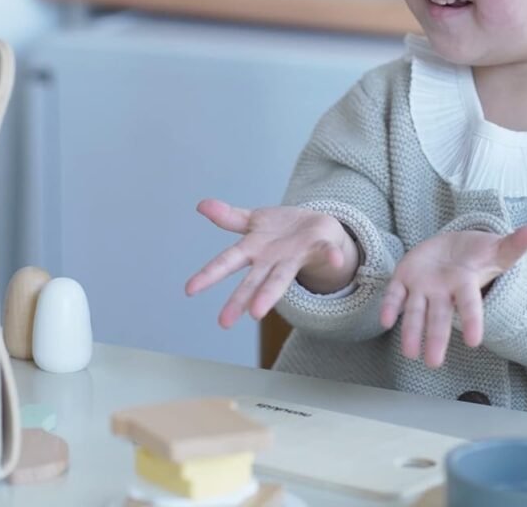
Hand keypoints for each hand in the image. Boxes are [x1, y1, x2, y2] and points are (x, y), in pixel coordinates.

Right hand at [185, 199, 358, 327]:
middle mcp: (273, 260)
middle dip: (240, 298)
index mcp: (254, 250)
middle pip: (254, 280)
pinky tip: (336, 260)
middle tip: (224, 321)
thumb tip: (202, 205)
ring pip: (283, 275)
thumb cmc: (282, 232)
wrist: (316, 230)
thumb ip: (229, 217)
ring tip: (259, 312)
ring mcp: (296, 257)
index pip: (227, 262)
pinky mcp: (321, 248)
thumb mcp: (254, 221)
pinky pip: (328, 252)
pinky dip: (332, 256)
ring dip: (272, 292)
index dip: (208, 274)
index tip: (189, 289)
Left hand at [380, 225, 526, 367]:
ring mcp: (422, 287)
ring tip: (409, 353)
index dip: (471, 321)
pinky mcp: (404, 278)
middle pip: (439, 317)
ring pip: (415, 311)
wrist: (455, 248)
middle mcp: (443, 292)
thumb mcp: (497, 248)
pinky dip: (389, 306)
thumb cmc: (479, 253)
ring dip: (411, 331)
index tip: (473, 342)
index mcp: (465, 284)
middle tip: (433, 363)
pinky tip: (385, 320)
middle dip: (436, 338)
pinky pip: (395, 294)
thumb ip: (515, 243)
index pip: (470, 305)